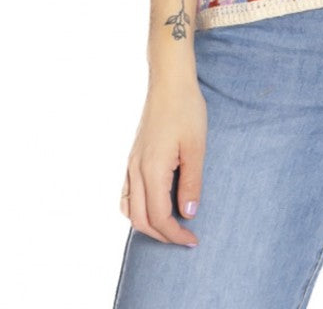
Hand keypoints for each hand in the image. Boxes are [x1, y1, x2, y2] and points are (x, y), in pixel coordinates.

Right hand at [120, 80, 208, 245]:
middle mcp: (135, 169)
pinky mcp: (132, 157)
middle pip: (140, 219)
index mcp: (151, 169)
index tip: (192, 240)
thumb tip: (188, 214)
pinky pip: (126, 193)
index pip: (158, 216)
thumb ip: (192, 183)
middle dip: (161, 235)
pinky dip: (137, 208)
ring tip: (169, 227)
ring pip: (128, 209)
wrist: (169, 82)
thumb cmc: (186, 110)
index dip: (174, 234)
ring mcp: (131, 163)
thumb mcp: (196, 147)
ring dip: (146, 224)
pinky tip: (154, 206)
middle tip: (184, 238)